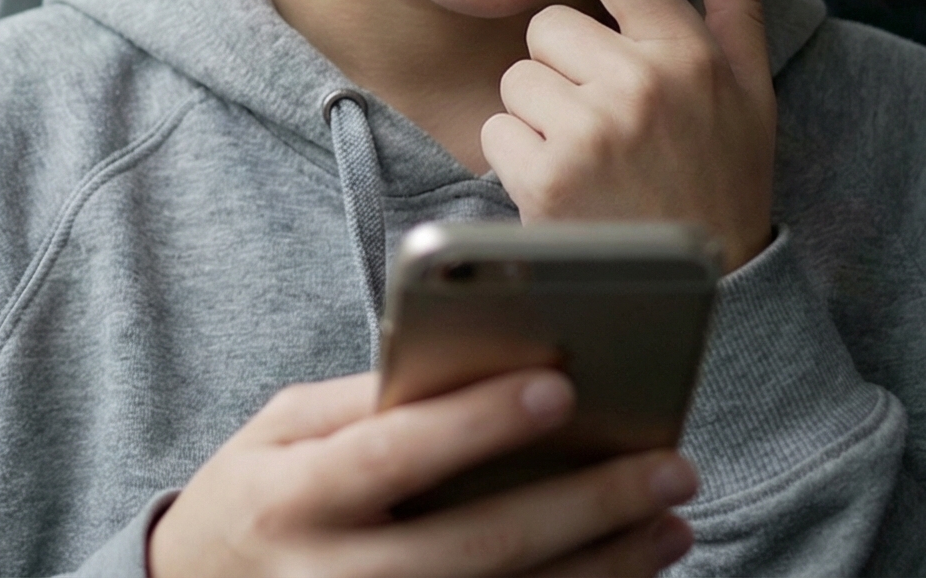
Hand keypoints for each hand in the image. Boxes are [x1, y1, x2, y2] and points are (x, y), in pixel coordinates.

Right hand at [148, 368, 697, 577]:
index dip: (476, 423)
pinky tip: (624, 576)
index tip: (562, 386)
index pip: (394, 455)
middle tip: (671, 467)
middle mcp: (332, 576)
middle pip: (476, 545)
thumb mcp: (277, 434)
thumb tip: (478, 369)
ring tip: (672, 523)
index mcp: (293, 496)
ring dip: (603, 569)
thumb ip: (365, 406)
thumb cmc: (253, 497)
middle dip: (584, 506)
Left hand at [481, 0, 776, 269]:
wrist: (713, 290)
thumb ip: (734, 8)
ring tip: (590, 161)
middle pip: (546, 28)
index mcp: (685, 51)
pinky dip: (518, 160)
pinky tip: (565, 189)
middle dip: (561, 68)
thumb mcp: (751, 95)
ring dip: (538, 116)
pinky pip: (498, 132)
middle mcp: (639, 81)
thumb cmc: (724, 182)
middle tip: (604, 122)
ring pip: (518, 80)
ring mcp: (592, 129)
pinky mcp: (547, 176)